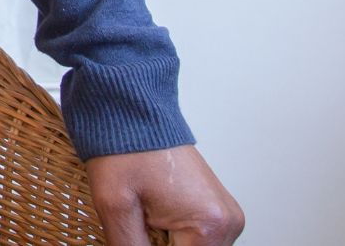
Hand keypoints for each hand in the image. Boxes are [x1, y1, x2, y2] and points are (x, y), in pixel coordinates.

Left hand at [86, 145, 243, 245]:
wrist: (131, 112)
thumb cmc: (123, 148)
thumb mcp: (117, 208)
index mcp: (211, 224)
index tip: (137, 235)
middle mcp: (227, 221)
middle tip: (139, 224)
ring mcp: (225, 214)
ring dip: (166, 243)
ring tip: (144, 220)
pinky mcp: (215, 208)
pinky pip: (197, 237)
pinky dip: (174, 237)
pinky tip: (153, 218)